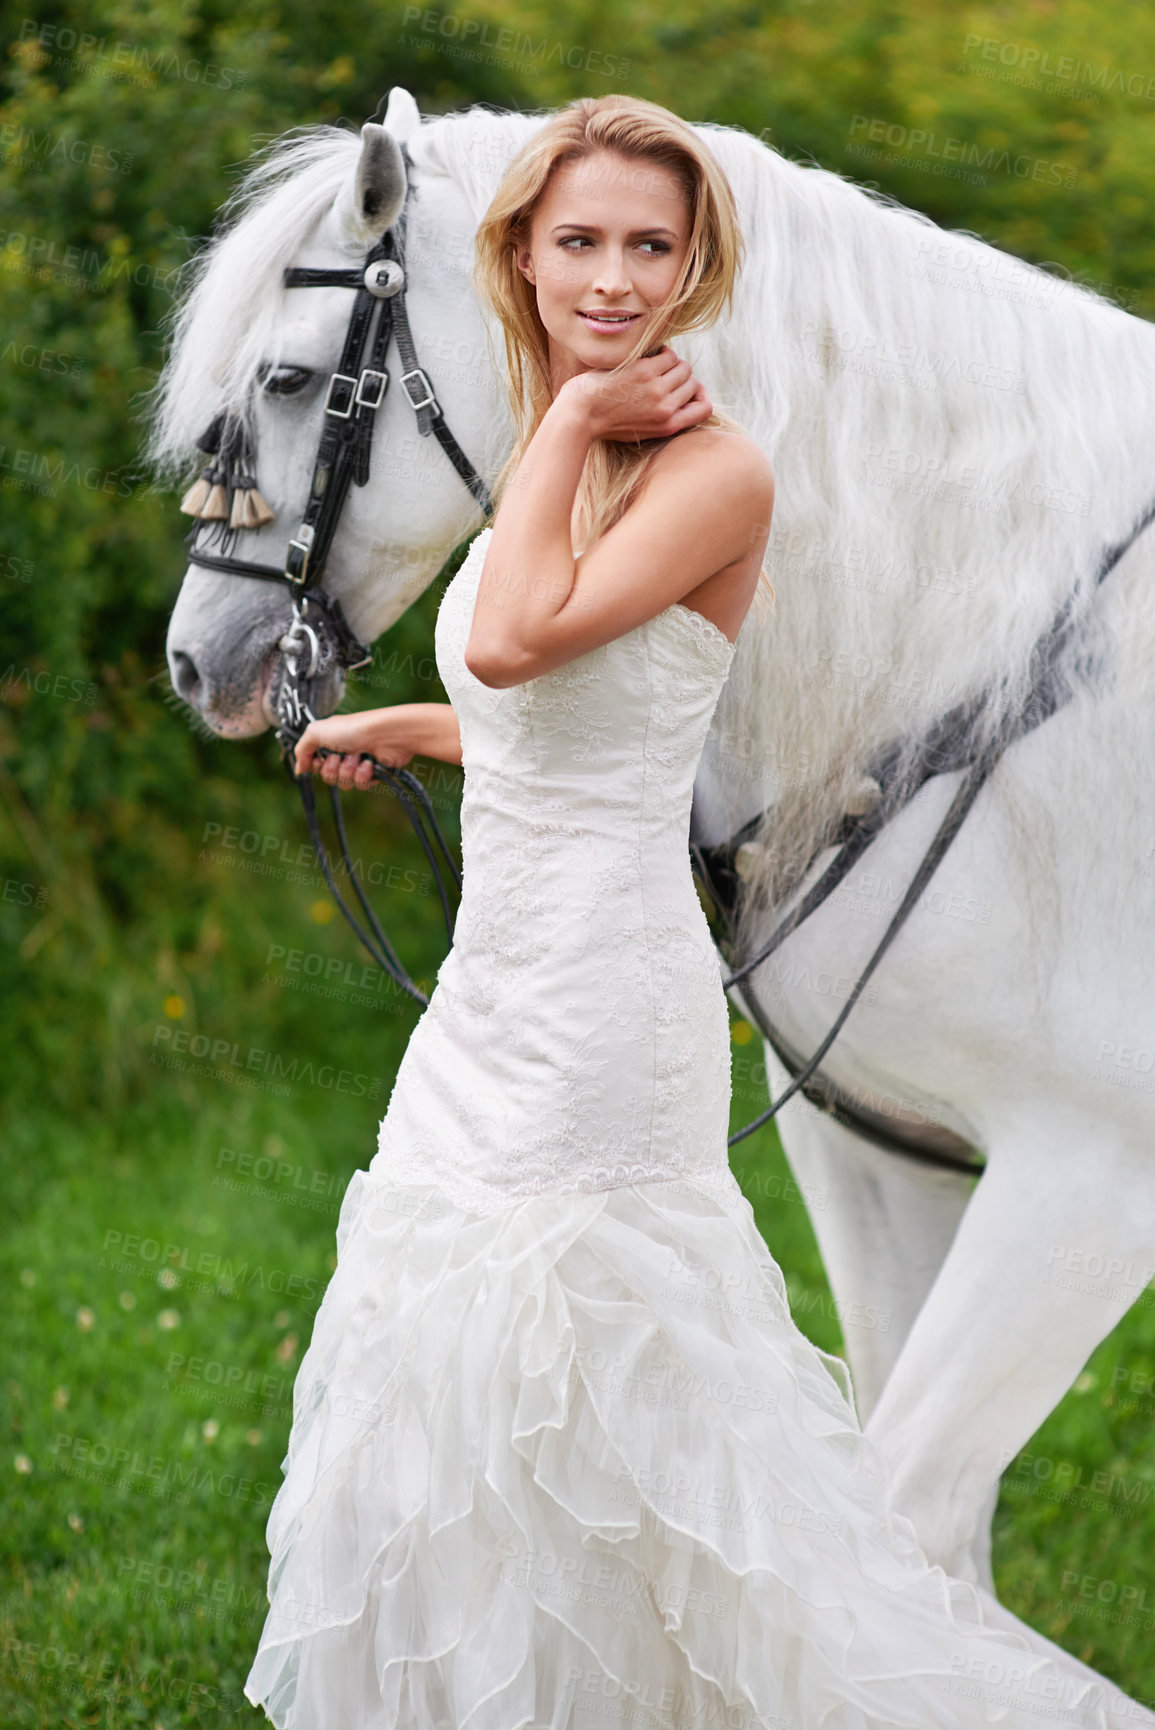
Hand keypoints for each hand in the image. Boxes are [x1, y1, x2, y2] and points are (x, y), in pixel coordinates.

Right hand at [293, 710, 413, 788]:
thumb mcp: (316, 732)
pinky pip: (361, 786)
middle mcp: (342, 752)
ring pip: (344, 783)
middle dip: (333, 768)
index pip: (314, 764)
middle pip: (328, 776)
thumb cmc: (353, 729)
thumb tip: (299, 769)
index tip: (319, 758)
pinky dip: (363, 775)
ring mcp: (358, 764)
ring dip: (349, 770)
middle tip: (340, 755)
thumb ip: (301, 749)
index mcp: (329, 741)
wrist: (385, 734)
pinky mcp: (373, 773)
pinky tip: (369, 763)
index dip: (315, 765)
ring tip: (358, 757)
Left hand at [562, 345, 712, 442]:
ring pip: (683, 367)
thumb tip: (679, 399)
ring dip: (673, 362)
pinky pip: (668, 355)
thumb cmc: (605, 423)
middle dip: (682, 375)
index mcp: (667, 426)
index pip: (705, 409)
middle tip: (666, 371)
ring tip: (658, 362)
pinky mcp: (644, 372)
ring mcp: (657, 390)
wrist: (580, 416)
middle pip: (693, 383)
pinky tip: (650, 354)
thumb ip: (661, 419)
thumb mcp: (640, 431)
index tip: (689, 389)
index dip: (701, 396)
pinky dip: (663, 351)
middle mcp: (666, 409)